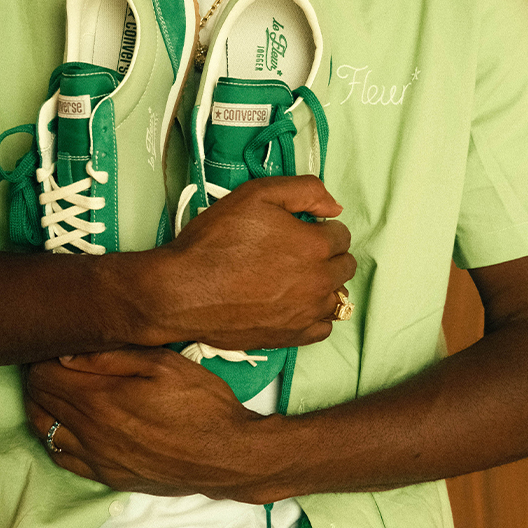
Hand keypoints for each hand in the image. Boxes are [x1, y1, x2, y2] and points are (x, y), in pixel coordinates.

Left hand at [25, 349, 278, 500]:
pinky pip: (63, 459)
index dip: (43, 358)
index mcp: (100, 399)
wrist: (228, 457)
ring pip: (44, 433)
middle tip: (52, 365)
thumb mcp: (164, 364)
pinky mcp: (109, 478)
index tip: (54, 348)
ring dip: (41, 409)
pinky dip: (55, 439)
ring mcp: (97, 460)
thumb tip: (66, 353)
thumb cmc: (202, 404)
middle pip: (38, 403)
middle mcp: (90, 433)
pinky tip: (67, 427)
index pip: (43, 376)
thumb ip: (111, 357)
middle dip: (39, 380)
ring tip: (55, 393)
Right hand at [150, 175, 355, 350]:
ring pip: (337, 298)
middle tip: (297, 253)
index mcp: (314, 246)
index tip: (300, 231)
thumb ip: (304, 191)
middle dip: (327, 255)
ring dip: (325, 286)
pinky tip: (296, 305)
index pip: (341, 235)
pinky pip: (323, 328)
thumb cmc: (215, 242)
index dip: (320, 228)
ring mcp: (306, 313)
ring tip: (297, 279)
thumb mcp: (256, 195)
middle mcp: (318, 282)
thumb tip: (335, 207)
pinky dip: (315, 316)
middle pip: (344, 266)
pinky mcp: (291, 337)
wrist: (183, 292)